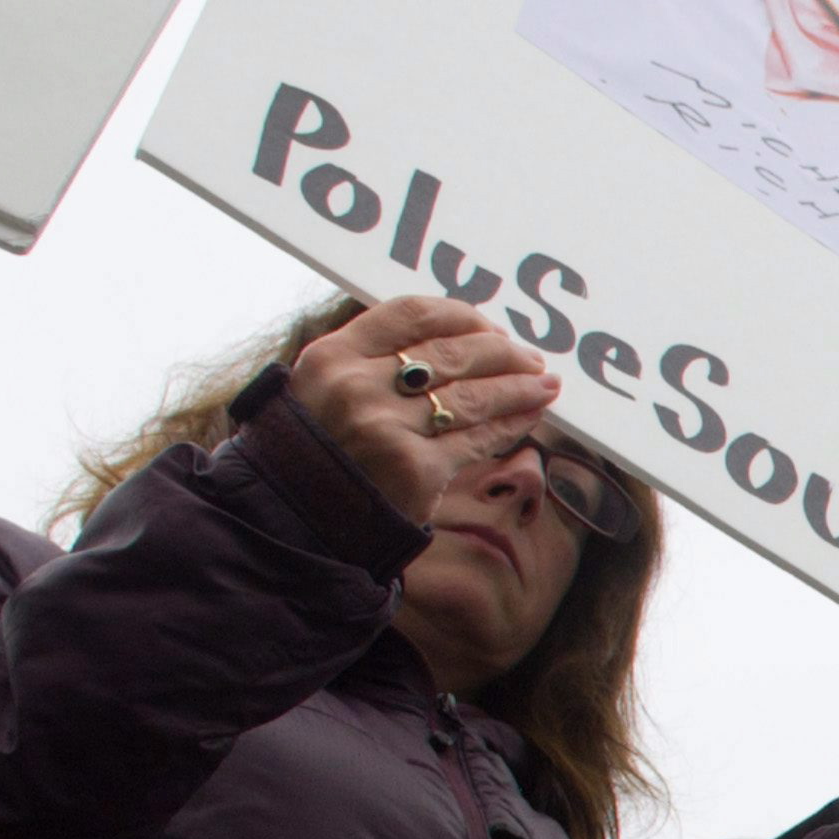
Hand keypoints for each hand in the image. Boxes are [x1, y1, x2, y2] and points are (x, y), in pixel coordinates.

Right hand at [287, 297, 563, 527]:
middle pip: (451, 353)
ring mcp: (387, 428)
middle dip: (501, 353)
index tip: (490, 327)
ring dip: (518, 387)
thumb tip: (455, 340)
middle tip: (530, 358)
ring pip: (472, 395)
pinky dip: (510, 424)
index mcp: (332, 356)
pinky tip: (529, 415)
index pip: (412, 314)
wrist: (293, 523)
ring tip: (545, 384)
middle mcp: (358, 386)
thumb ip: (372, 360)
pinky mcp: (415, 470)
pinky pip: (477, 439)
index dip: (461, 317)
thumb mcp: (322, 390)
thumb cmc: (316, 454)